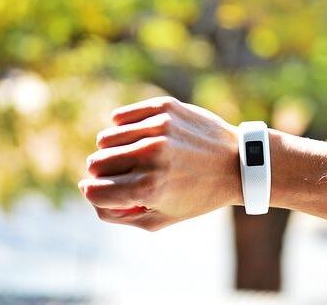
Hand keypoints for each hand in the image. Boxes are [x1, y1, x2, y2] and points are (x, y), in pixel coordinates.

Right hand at [79, 96, 240, 230]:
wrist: (238, 162)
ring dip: (113, 150)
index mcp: (149, 188)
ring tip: (133, 155)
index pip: (94, 190)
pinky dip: (123, 128)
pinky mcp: (164, 108)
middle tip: (124, 175)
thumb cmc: (199, 195)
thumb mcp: (162, 219)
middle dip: (103, 173)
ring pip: (106, 138)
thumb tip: (88, 192)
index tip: (104, 191)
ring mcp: (158, 128)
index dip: (96, 193)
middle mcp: (150, 156)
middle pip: (96, 164)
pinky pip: (121, 116)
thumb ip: (119, 214)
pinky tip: (139, 136)